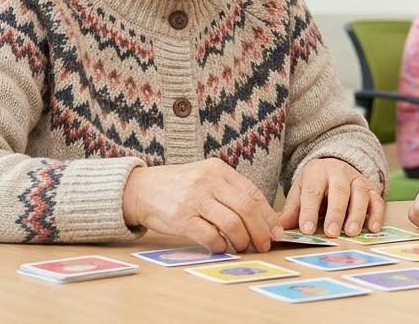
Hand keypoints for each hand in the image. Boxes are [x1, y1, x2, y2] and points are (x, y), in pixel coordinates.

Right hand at [123, 159, 281, 252]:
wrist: (142, 189)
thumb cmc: (179, 187)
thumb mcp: (206, 178)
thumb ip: (230, 193)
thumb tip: (262, 220)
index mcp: (218, 170)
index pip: (252, 193)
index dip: (268, 216)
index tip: (276, 232)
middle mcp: (208, 181)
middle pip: (246, 208)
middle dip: (260, 231)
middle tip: (264, 245)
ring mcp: (194, 199)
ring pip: (232, 224)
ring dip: (242, 241)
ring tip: (243, 248)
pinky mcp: (181, 218)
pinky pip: (210, 237)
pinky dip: (220, 246)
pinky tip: (221, 248)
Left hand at [280, 158, 383, 236]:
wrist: (334, 166)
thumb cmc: (315, 184)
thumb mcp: (300, 191)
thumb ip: (292, 210)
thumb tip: (279, 229)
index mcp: (317, 172)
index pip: (312, 191)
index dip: (309, 211)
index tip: (307, 229)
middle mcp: (339, 173)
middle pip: (339, 191)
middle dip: (336, 213)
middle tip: (331, 233)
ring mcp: (357, 179)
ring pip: (360, 194)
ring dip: (357, 214)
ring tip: (351, 232)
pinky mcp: (371, 188)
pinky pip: (377, 200)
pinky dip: (376, 215)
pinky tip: (373, 229)